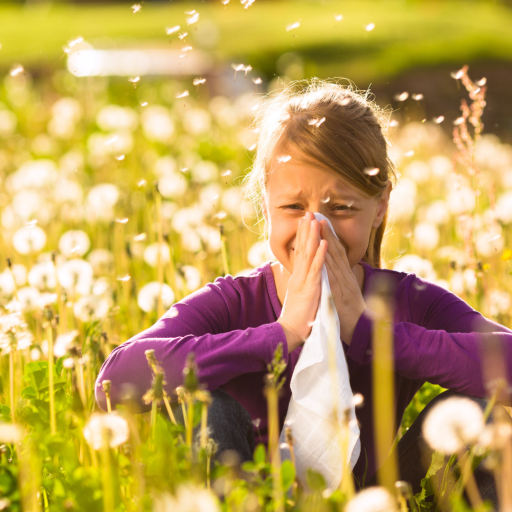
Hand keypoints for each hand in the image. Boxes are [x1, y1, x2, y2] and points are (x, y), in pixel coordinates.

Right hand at [278, 211, 327, 352]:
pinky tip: (324, 243)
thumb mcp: (299, 296)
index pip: (299, 252)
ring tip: (315, 220)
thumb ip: (301, 284)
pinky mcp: (310, 288)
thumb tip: (303, 276)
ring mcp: (303, 281)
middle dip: (305, 230)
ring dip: (312, 236)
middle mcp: (298, 275)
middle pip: (302, 248)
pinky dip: (320, 255)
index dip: (303, 236)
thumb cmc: (297, 317)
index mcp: (297, 277)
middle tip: (308, 213)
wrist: (290, 332)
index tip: (305, 222)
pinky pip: (317, 269)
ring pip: (308, 254)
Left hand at [319, 219, 366, 344]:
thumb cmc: (350, 314)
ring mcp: (343, 283)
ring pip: (334, 259)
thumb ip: (340, 281)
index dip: (328, 236)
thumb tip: (334, 271)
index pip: (336, 252)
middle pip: (335, 250)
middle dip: (326, 232)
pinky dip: (328, 263)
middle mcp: (345, 276)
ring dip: (326, 241)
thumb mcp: (345, 293)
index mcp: (345, 276)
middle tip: (317, 215)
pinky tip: (322, 252)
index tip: (320, 221)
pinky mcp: (340, 294)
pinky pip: (332, 276)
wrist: (361, 331)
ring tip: (319, 225)